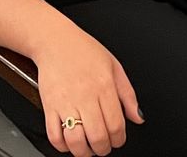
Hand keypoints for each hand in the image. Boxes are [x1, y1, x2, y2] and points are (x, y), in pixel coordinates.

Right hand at [32, 21, 141, 154]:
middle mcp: (85, 96)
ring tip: (87, 148)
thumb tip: (137, 117)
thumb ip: (128, 94)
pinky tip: (69, 142)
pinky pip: (54, 135)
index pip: (116, 125)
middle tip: (104, 146)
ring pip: (75, 140)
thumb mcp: (114, 66)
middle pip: (97, 136)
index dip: (119, 139)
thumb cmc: (83, 51)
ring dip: (84, 151)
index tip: (118, 140)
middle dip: (103, 148)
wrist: (54, 41)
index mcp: (104, 86)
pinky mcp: (49, 106)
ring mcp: (65, 102)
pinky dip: (62, 146)